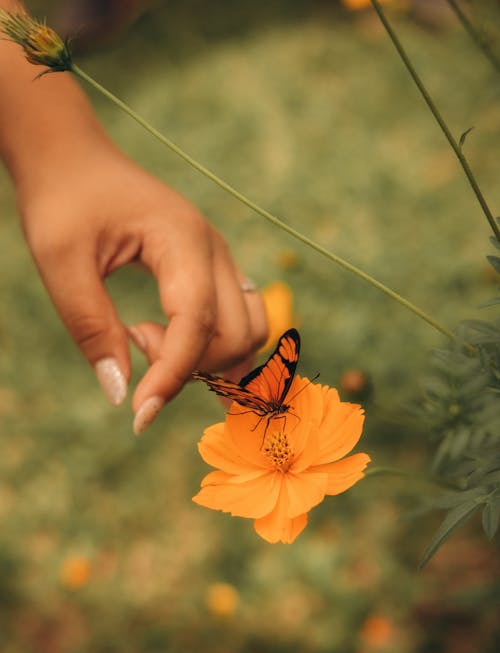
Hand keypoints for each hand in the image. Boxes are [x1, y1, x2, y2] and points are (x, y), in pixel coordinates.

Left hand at [17, 143, 267, 431]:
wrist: (74, 159)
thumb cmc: (64, 201)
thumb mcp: (60, 262)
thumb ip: (91, 327)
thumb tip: (122, 395)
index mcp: (182, 239)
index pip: (197, 322)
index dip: (172, 375)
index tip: (139, 416)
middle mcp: (214, 249)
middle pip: (236, 334)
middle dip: (190, 364)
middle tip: (133, 339)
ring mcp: (220, 258)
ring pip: (248, 330)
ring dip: (208, 357)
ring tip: (149, 337)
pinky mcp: (213, 269)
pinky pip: (236, 319)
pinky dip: (212, 346)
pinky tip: (167, 338)